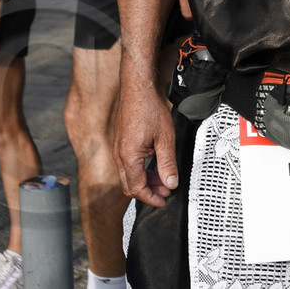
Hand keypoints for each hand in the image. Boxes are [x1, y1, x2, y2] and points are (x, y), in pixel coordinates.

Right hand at [117, 79, 179, 206]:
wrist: (138, 87)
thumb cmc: (149, 108)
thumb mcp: (165, 139)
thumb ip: (168, 164)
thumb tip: (171, 183)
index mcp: (128, 157)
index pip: (137, 188)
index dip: (151, 198)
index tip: (164, 201)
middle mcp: (119, 155)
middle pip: (130, 185)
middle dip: (148, 192)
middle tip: (166, 191)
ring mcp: (118, 149)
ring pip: (128, 176)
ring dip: (145, 181)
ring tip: (163, 179)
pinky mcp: (121, 143)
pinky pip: (127, 165)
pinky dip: (140, 171)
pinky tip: (154, 166)